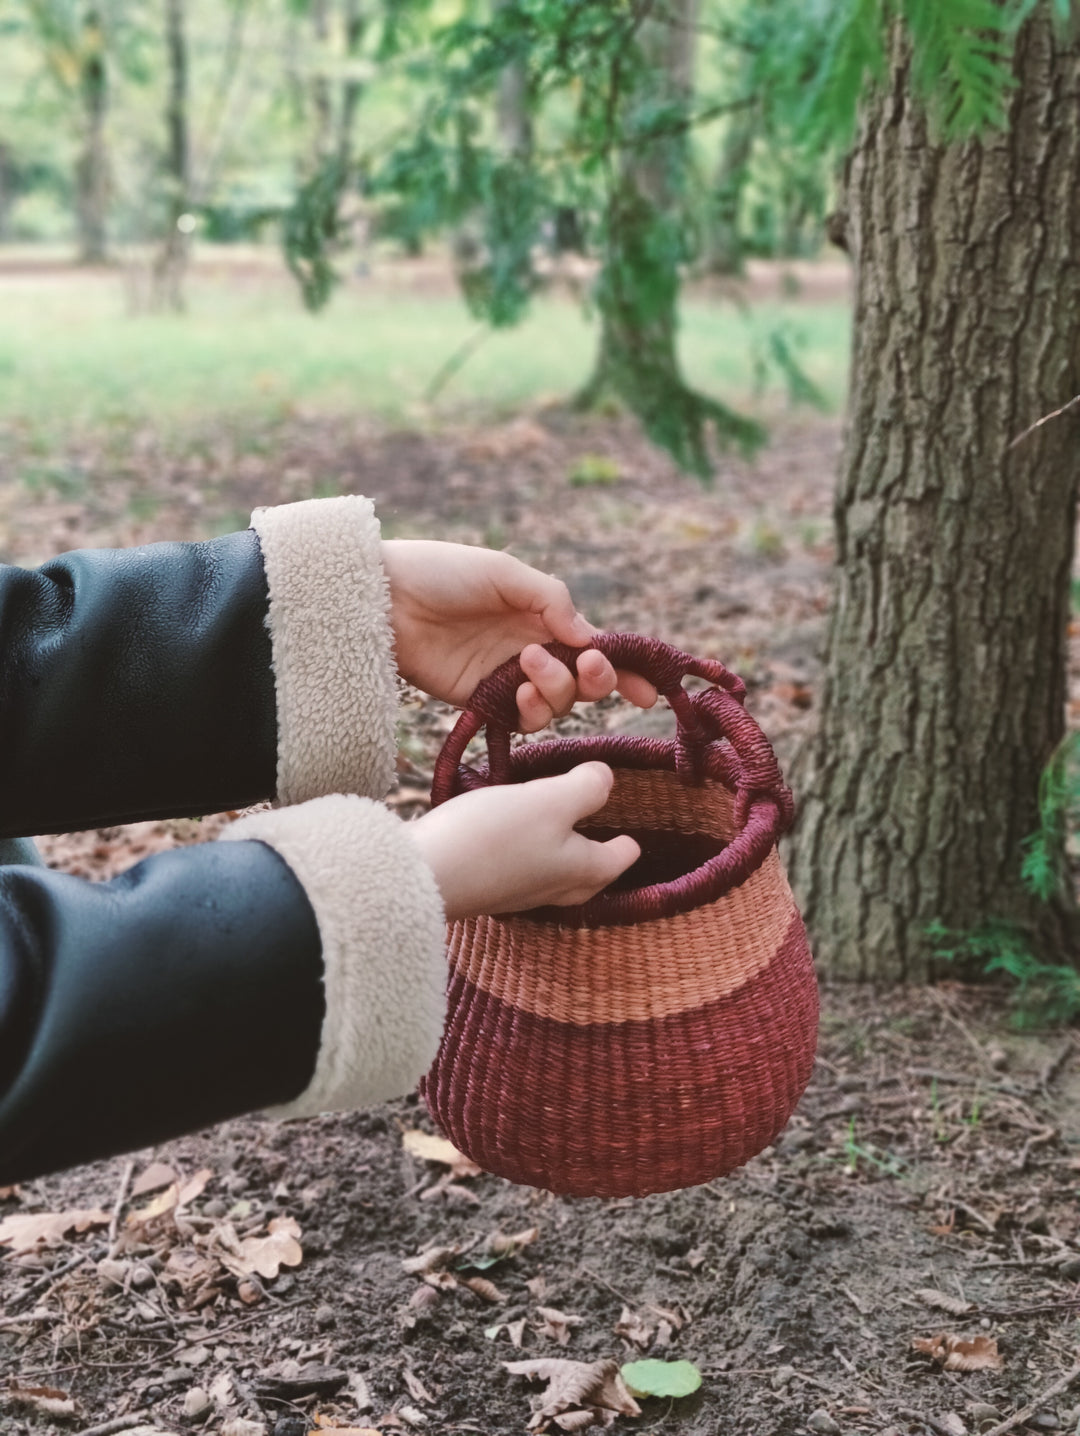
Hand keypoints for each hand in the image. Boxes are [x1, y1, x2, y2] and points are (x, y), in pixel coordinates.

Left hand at [381, 539, 655, 730]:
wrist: (383, 598)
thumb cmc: (442, 573)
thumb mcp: (504, 572)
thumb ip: (552, 600)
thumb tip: (591, 638)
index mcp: (542, 615)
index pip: (594, 646)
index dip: (624, 668)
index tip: (648, 688)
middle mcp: (532, 649)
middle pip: (585, 681)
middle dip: (597, 678)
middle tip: (589, 665)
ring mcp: (508, 678)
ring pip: (558, 702)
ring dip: (558, 688)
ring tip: (530, 663)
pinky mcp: (482, 701)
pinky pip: (524, 718)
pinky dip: (533, 710)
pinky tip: (521, 692)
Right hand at [408, 762, 639, 919]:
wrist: (421, 876)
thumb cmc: (494, 838)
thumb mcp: (549, 800)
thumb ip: (585, 788)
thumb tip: (608, 779)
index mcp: (581, 871)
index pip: (619, 858)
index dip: (628, 842)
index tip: (632, 834)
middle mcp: (553, 890)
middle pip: (589, 877)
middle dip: (598, 858)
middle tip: (603, 838)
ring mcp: (517, 894)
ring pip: (554, 877)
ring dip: (561, 856)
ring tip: (559, 833)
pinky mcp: (484, 888)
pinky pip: (518, 873)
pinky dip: (525, 856)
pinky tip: (510, 840)